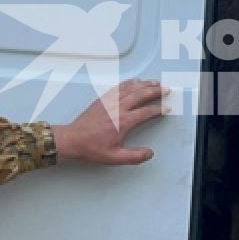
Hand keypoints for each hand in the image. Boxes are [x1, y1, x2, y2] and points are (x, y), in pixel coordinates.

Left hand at [54, 79, 168, 164]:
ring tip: (155, 82)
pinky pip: (119, 88)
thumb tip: (149, 153)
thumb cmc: (91, 148)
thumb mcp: (115, 158)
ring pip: (131, 88)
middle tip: (165, 89)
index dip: (159, 110)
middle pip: (141, 95)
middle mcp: (118, 109)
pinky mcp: (102, 100)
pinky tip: (134, 82)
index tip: (166, 108)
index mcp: (123, 122)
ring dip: (145, 84)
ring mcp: (110, 102)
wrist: (72, 140)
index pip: (146, 112)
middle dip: (155, 91)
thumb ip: (134, 157)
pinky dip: (129, 83)